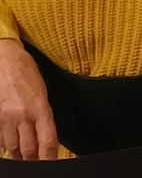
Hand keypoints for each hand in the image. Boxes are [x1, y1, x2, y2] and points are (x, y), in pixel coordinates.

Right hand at [0, 39, 57, 159]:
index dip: (50, 158)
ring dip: (19, 154)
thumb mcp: (42, 93)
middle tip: (36, 162)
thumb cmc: (27, 74)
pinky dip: (5, 145)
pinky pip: (0, 140)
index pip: (48, 141)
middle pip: (29, 150)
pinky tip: (9, 142)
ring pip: (13, 148)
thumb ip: (43, 116)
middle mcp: (24, 116)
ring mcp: (7, 118)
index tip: (52, 165)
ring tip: (23, 155)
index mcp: (41, 108)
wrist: (6, 60)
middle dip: (33, 160)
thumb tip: (44, 136)